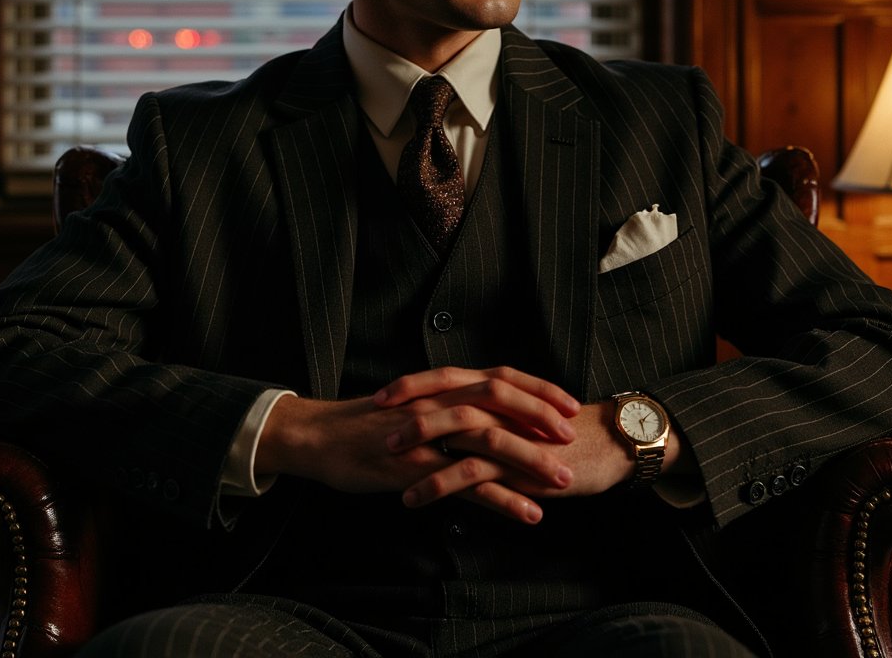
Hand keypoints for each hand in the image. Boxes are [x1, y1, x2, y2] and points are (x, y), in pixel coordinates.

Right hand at [255, 366, 581, 523]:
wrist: (319, 436)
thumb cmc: (365, 423)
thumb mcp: (411, 403)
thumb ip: (446, 403)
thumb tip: (482, 409)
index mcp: (441, 386)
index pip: (499, 377)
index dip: (537, 389)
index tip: (568, 403)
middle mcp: (439, 403)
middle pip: (500, 401)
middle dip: (541, 418)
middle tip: (572, 437)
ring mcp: (427, 434)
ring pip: (489, 441)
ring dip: (530, 461)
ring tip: (561, 482)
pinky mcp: (416, 467)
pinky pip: (465, 484)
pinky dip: (500, 499)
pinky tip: (527, 514)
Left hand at [380, 371, 693, 511]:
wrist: (610, 446)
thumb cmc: (564, 434)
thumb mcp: (522, 418)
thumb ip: (492, 414)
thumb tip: (455, 419)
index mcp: (499, 390)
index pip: (449, 377)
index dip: (413, 383)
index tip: (381, 394)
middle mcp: (502, 404)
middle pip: (447, 394)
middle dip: (408, 405)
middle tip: (373, 419)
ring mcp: (510, 431)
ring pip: (457, 429)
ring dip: (418, 443)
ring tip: (386, 458)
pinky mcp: (518, 463)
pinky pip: (472, 472)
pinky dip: (440, 482)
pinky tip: (414, 497)